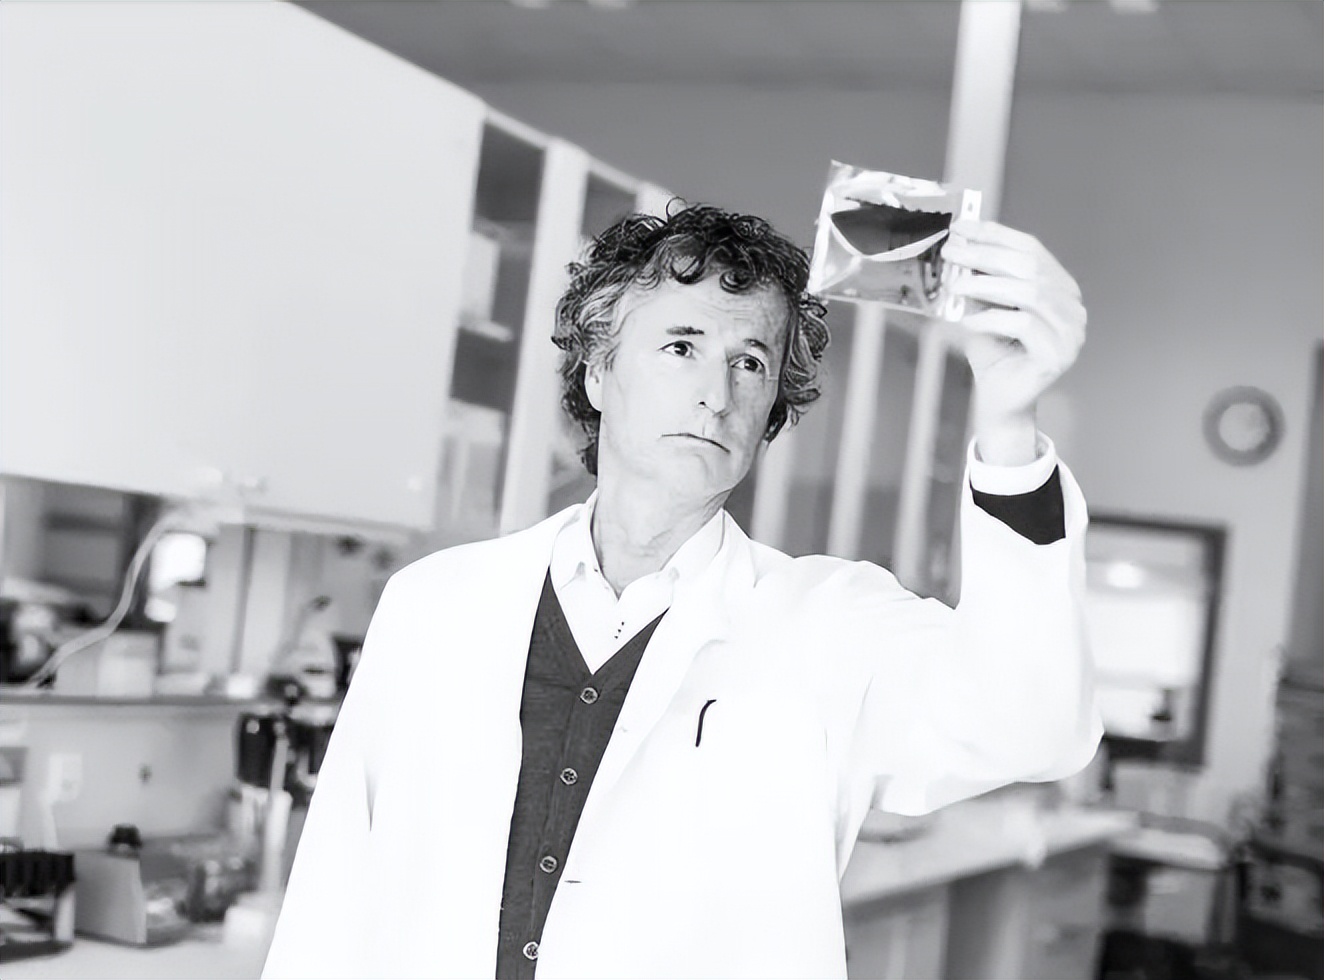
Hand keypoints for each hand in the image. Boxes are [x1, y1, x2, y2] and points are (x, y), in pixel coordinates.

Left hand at [943, 219, 1085, 465]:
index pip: (1031, 249)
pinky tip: (968, 322)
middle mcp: (1072, 306)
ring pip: (1029, 293)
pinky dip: (991, 319)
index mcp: (1060, 287)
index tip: (963, 227)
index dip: (995, 234)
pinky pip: (1024, 324)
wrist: (999, 398)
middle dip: (986, 256)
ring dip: (986, 286)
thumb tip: (960, 245)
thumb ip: (980, 279)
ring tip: (956, 286)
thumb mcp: (983, 307)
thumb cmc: (994, 351)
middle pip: (1030, 268)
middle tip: (952, 252)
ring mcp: (1071, 332)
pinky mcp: (1059, 355)